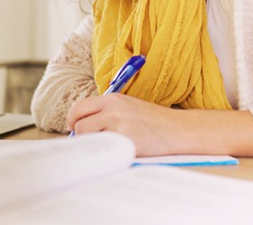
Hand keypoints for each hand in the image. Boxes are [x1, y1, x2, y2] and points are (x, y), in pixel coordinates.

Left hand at [67, 93, 252, 157]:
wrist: (178, 129)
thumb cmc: (154, 120)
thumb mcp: (128, 106)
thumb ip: (106, 111)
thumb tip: (84, 123)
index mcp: (112, 99)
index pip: (80, 107)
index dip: (73, 120)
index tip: (75, 128)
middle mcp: (113, 109)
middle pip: (79, 124)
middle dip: (79, 135)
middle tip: (87, 141)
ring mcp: (119, 125)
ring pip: (89, 138)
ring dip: (93, 144)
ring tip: (105, 147)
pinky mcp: (126, 142)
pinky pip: (104, 150)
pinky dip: (105, 153)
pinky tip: (114, 153)